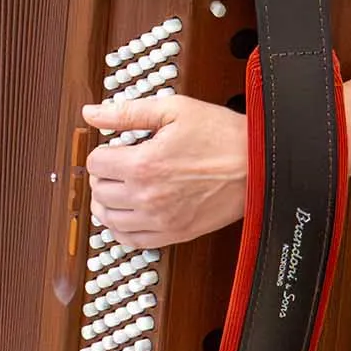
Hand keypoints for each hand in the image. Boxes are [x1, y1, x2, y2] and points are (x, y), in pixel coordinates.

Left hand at [82, 95, 248, 248]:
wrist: (258, 166)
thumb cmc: (221, 136)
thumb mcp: (173, 110)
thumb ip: (126, 113)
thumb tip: (91, 113)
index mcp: (144, 165)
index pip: (95, 164)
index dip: (101, 151)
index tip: (112, 147)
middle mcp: (148, 197)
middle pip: (99, 191)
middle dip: (102, 175)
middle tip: (115, 165)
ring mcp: (161, 220)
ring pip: (109, 219)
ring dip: (106, 202)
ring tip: (116, 188)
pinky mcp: (175, 234)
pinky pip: (133, 241)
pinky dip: (120, 229)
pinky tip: (125, 214)